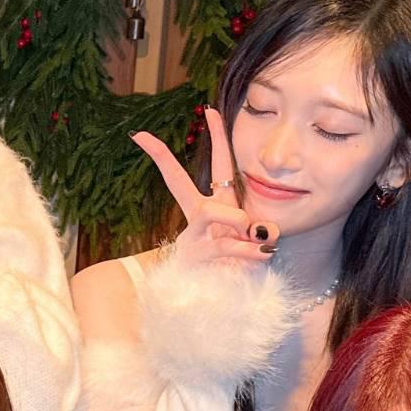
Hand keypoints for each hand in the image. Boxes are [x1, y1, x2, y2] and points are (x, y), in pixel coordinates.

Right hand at [132, 107, 276, 266]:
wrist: (219, 302)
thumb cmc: (238, 265)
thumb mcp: (254, 241)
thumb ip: (261, 229)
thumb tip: (263, 230)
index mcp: (211, 207)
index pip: (214, 166)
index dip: (214, 138)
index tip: (208, 108)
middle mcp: (197, 219)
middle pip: (178, 184)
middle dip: (163, 159)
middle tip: (146, 138)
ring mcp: (192, 239)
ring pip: (212, 215)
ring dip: (237, 222)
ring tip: (256, 236)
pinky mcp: (196, 259)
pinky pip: (227, 246)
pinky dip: (250, 251)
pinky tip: (262, 255)